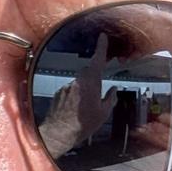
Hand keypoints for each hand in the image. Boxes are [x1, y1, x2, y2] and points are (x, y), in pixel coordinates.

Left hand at [38, 32, 108, 154]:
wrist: (58, 133)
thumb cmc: (83, 124)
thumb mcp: (103, 113)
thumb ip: (110, 98)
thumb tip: (113, 90)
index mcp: (90, 82)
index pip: (97, 60)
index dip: (101, 47)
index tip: (102, 36)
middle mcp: (76, 81)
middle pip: (88, 72)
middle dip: (95, 75)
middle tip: (102, 81)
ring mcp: (65, 86)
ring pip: (79, 83)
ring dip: (85, 90)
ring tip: (86, 108)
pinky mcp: (57, 93)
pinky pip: (70, 90)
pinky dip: (75, 97)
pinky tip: (76, 110)